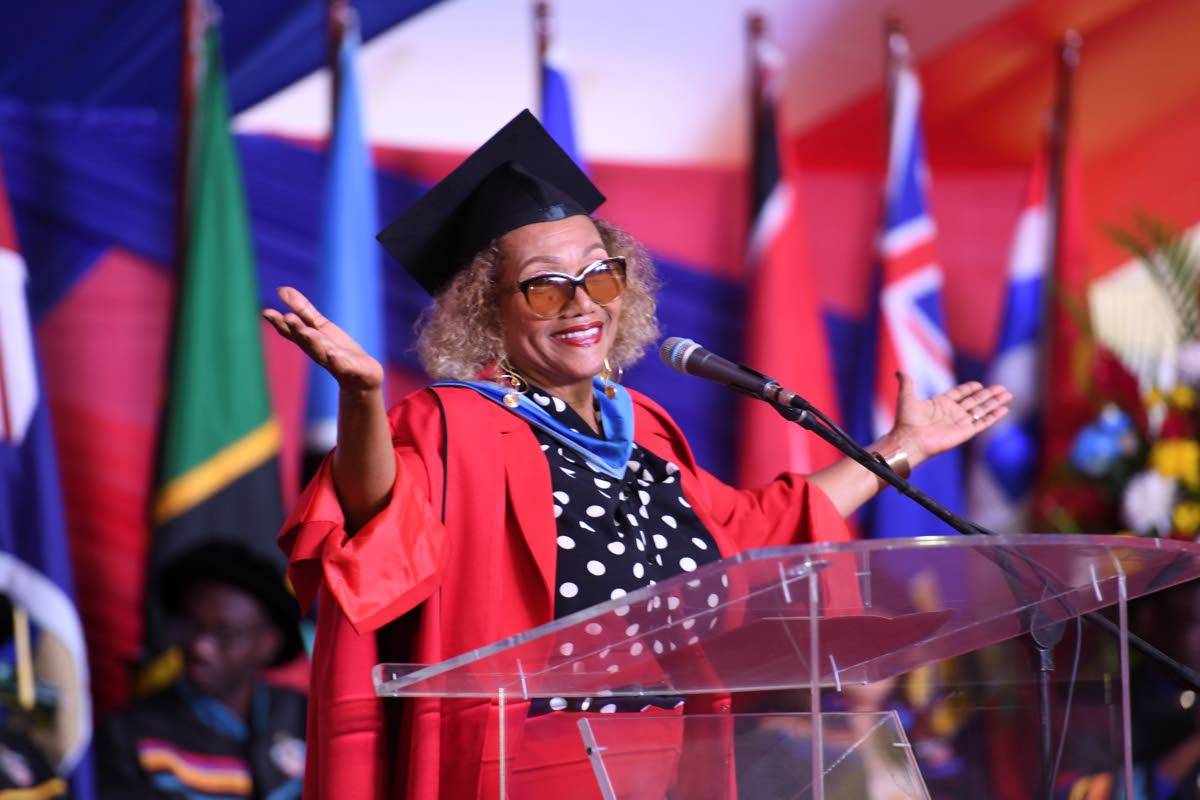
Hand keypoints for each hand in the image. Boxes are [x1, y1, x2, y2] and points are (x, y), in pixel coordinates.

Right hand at [262, 286, 383, 393]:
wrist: (362, 377)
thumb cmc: (337, 350)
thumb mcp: (319, 326)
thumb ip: (302, 309)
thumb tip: (280, 289)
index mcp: (309, 341)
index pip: (292, 331)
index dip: (279, 322)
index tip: (266, 312)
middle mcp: (318, 351)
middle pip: (305, 340)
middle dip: (297, 329)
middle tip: (287, 317)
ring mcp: (334, 361)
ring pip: (322, 352)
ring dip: (314, 343)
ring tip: (307, 332)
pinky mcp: (351, 369)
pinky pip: (343, 366)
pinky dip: (337, 361)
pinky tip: (334, 355)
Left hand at [889, 372, 1011, 465]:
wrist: (909, 439)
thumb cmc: (906, 421)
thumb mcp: (906, 397)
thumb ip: (907, 383)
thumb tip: (898, 371)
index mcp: (940, 404)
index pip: (959, 394)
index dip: (969, 389)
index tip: (979, 384)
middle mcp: (952, 413)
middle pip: (975, 401)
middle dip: (989, 395)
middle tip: (1003, 388)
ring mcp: (959, 423)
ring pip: (982, 410)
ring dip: (995, 403)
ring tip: (1008, 395)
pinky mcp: (965, 432)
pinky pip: (982, 423)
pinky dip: (994, 416)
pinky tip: (1004, 410)